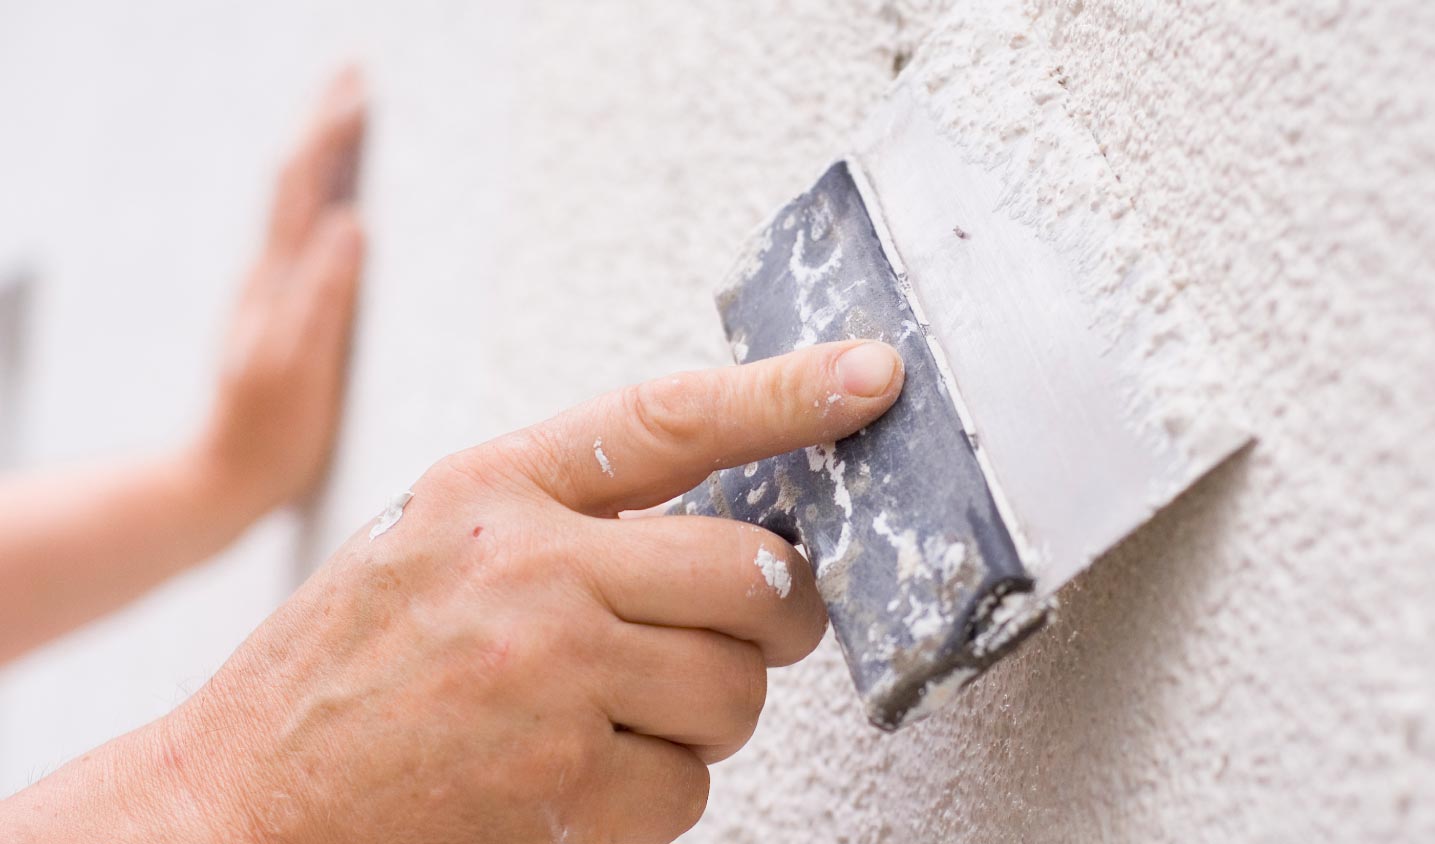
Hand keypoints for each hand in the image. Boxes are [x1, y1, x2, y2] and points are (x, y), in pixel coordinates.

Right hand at [163, 340, 903, 842]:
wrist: (238, 799)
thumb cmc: (345, 668)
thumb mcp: (436, 542)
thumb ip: (567, 514)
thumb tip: (727, 520)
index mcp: (492, 487)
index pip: (671, 418)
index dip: (787, 393)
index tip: (870, 378)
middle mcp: (527, 565)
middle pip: (754, 574)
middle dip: (770, 619)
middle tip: (737, 634)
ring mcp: (545, 674)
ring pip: (736, 689)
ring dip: (704, 715)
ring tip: (612, 716)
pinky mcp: (558, 783)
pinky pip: (690, 786)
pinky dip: (657, 794)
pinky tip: (578, 780)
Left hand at [196, 68, 365, 514]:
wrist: (222, 479)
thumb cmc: (267, 433)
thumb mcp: (297, 367)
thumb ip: (321, 296)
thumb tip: (351, 221)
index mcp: (278, 281)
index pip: (303, 186)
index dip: (329, 132)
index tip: (361, 89)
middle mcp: (271, 276)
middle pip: (296, 179)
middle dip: (324, 123)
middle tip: (356, 75)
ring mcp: (274, 294)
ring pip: (298, 203)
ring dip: (322, 152)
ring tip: (350, 118)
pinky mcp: (286, 315)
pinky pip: (306, 235)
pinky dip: (324, 196)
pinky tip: (341, 200)